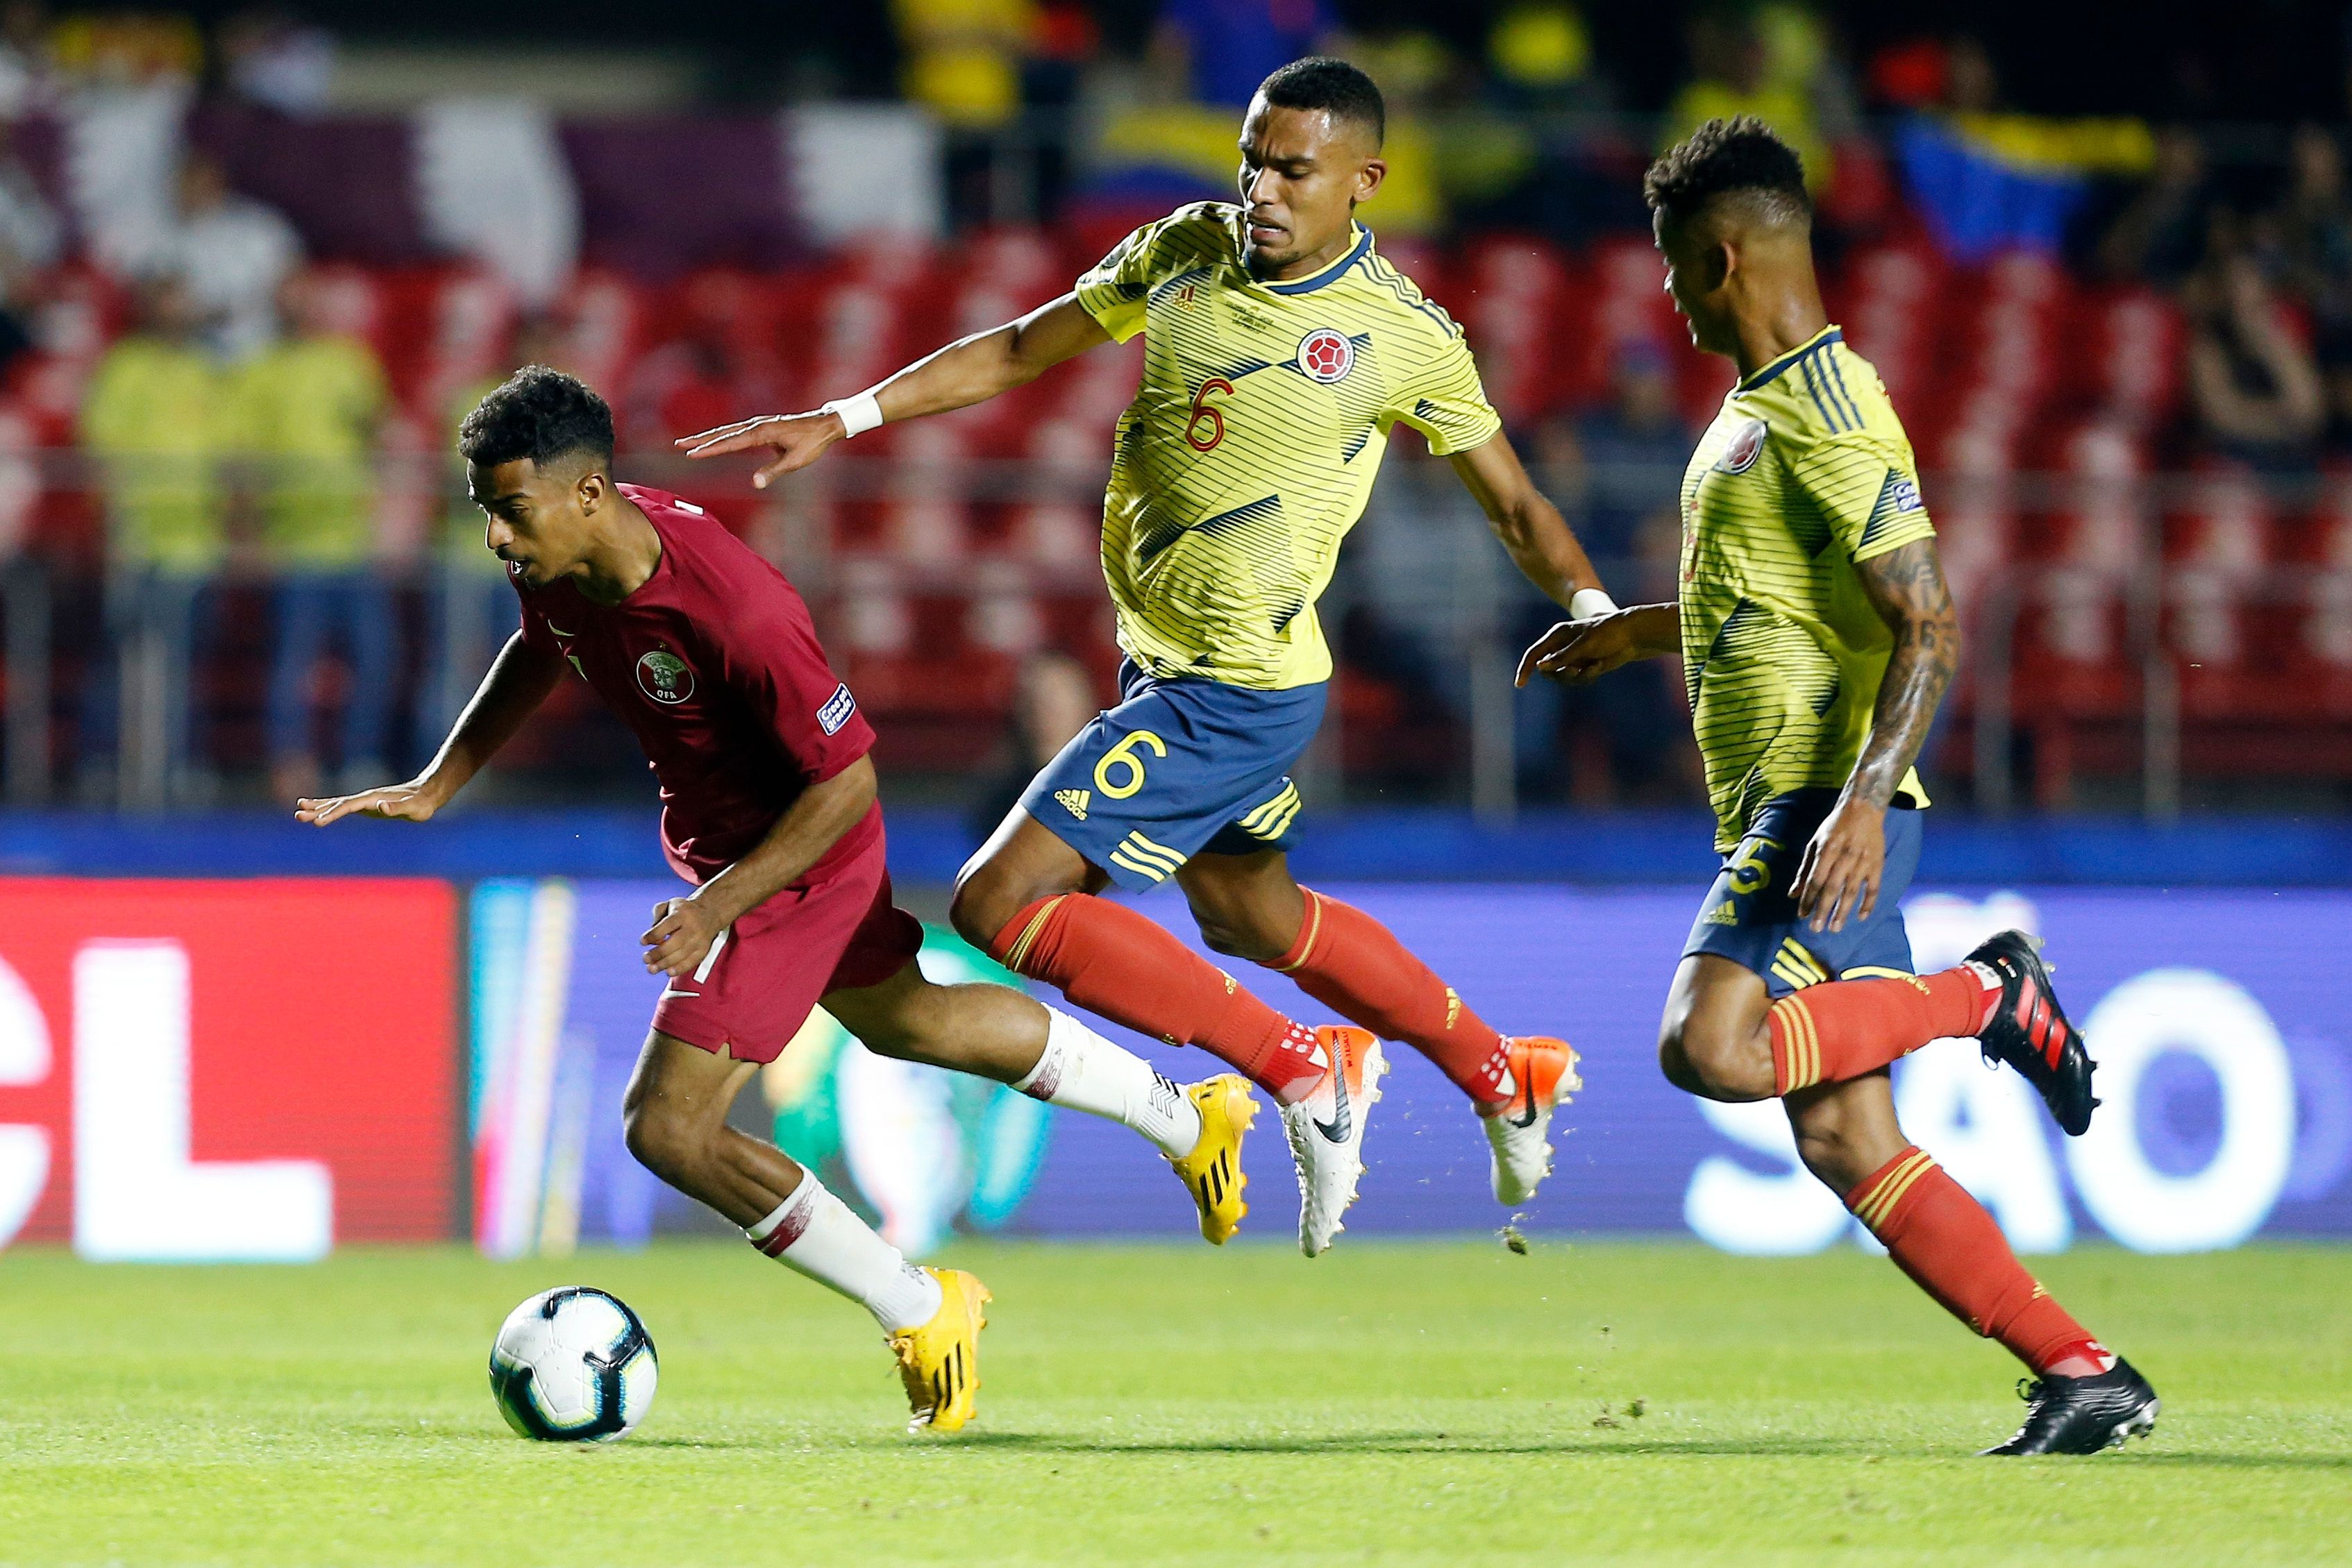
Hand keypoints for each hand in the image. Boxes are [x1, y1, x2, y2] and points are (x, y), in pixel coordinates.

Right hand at [294, 777, 444, 825]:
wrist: (427, 794)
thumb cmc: (421, 804)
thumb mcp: (413, 808)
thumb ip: (398, 808)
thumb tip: (381, 807)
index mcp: (373, 798)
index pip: (348, 807)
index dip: (333, 813)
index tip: (319, 821)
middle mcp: (366, 798)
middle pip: (337, 803)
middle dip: (318, 810)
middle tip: (298, 816)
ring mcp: (365, 801)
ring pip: (337, 804)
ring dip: (318, 807)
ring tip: (298, 811)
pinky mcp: (366, 806)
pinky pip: (344, 807)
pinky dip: (329, 808)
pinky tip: (318, 811)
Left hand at [643, 895, 729, 978]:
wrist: (710, 912)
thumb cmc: (685, 911)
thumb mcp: (669, 905)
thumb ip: (657, 917)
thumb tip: (653, 939)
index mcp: (682, 913)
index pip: (665, 926)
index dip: (652, 936)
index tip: (643, 942)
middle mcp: (693, 927)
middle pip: (674, 943)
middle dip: (657, 954)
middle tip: (646, 958)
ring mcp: (700, 940)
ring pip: (681, 955)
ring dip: (664, 964)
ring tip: (652, 968)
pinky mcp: (703, 950)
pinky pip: (691, 962)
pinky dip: (679, 969)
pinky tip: (668, 971)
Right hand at [673, 410, 845, 488]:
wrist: (825, 424)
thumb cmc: (812, 443)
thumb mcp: (795, 461)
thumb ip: (774, 471)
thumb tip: (755, 483)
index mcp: (762, 432)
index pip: (731, 442)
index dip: (711, 449)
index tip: (693, 454)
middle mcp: (757, 425)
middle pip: (724, 433)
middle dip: (701, 440)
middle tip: (679, 445)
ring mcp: (759, 424)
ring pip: (729, 430)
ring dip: (709, 436)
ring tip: (690, 443)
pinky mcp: (763, 426)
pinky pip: (738, 431)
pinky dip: (723, 435)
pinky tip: (716, 440)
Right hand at [1516, 611, 1644, 686]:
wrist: (1630, 637)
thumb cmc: (1607, 633)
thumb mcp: (1584, 645)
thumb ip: (1562, 657)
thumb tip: (1540, 667)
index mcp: (1557, 636)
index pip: (1534, 655)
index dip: (1525, 669)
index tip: (1519, 684)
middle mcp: (1561, 648)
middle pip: (1547, 671)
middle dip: (1561, 674)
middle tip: (1575, 671)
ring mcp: (1571, 658)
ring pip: (1562, 678)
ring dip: (1577, 677)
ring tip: (1594, 667)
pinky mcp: (1582, 667)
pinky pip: (1576, 680)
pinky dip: (1587, 676)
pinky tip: (1599, 666)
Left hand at [1792, 794, 1886, 933]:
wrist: (1864, 809)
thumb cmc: (1834, 827)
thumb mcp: (1814, 843)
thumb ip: (1804, 870)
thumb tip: (1793, 894)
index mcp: (1827, 850)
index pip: (1815, 880)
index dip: (1808, 899)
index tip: (1802, 914)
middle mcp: (1845, 857)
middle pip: (1832, 888)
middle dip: (1823, 910)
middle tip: (1816, 929)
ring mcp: (1863, 862)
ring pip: (1851, 891)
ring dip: (1843, 911)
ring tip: (1835, 928)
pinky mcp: (1877, 864)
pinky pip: (1873, 888)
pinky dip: (1868, 903)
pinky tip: (1861, 917)